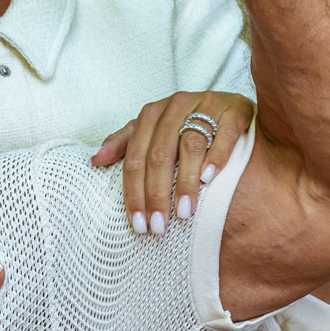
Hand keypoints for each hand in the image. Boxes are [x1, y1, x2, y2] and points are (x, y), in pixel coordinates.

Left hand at [91, 91, 253, 234]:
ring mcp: (207, 105)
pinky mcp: (235, 109)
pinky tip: (209, 179)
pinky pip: (225, 133)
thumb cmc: (186, 122)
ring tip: (184, 212)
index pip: (136, 158)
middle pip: (160, 155)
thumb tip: (94, 161)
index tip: (139, 223)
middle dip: (157, 194)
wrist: (231, 104)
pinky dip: (216, 156)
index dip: (135, 192)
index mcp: (152, 113)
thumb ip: (124, 143)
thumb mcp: (153, 131)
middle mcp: (177, 105)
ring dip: (186, 182)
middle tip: (159, 226)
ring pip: (190, 145)